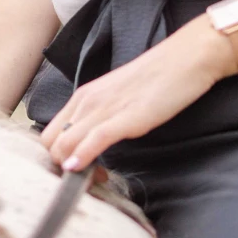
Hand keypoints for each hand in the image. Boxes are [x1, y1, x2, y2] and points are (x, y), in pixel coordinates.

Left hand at [39, 15, 233, 171]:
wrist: (187, 57)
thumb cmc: (157, 78)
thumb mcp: (119, 98)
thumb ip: (102, 117)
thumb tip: (92, 142)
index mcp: (84, 96)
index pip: (50, 133)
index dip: (58, 157)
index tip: (77, 170)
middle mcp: (87, 101)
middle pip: (51, 143)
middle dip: (61, 168)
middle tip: (86, 179)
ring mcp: (105, 108)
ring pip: (65, 143)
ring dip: (72, 170)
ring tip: (93, 180)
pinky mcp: (127, 116)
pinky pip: (95, 139)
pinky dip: (83, 158)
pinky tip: (82, 170)